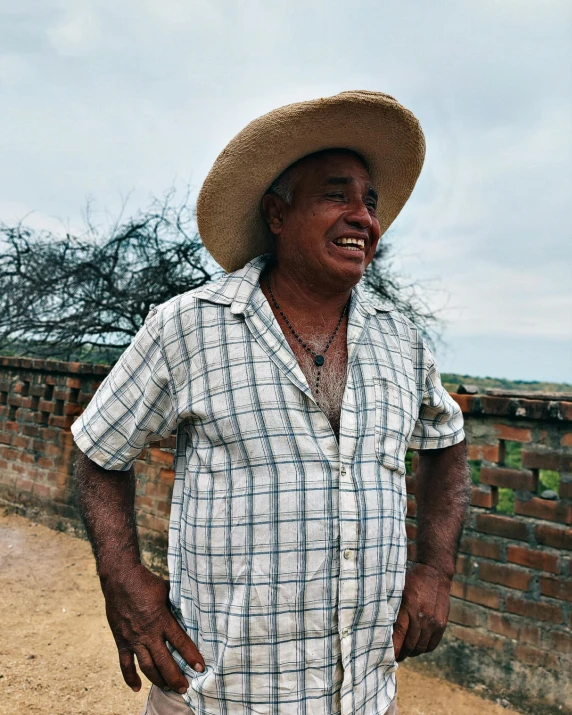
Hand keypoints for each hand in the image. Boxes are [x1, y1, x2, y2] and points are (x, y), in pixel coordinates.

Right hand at [101, 563, 204, 692]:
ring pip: (147, 666)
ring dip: (158, 680)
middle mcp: (148, 632)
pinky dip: (130, 678)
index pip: (179, 641)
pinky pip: (125, 663)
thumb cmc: (147, 582)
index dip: (191, 655)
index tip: (200, 667)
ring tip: (168, 688)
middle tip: (185, 688)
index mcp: (161, 619)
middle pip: (164, 661)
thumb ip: (177, 603)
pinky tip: (137, 688)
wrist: (120, 579)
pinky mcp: (121, 640)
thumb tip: (193, 607)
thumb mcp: (167, 589)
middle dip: (175, 677)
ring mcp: (133, 638)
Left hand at [392, 562, 451, 661]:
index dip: (393, 648)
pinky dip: (423, 649)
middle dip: (401, 653)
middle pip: (410, 644)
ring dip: (411, 653)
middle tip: (393, 656)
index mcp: (408, 606)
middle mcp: (422, 616)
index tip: (385, 656)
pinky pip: (432, 645)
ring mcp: (433, 622)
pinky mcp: (442, 624)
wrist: (436, 573)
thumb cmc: (412, 581)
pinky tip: (416, 647)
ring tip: (404, 652)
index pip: (398, 634)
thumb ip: (392, 607)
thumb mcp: (398, 590)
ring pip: (420, 647)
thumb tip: (380, 626)